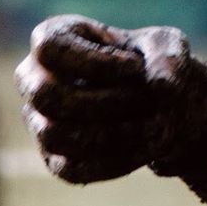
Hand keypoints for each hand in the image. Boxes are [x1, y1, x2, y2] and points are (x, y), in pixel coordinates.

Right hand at [16, 15, 206, 182]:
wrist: (167, 106)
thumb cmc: (155, 65)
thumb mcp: (170, 47)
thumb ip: (168, 57)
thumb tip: (163, 86)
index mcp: (56, 37)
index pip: (49, 46)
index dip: (94, 60)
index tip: (136, 67)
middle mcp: (36, 79)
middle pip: (45, 94)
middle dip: (103, 100)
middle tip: (145, 99)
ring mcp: (40, 122)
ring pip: (56, 135)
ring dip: (112, 133)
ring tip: (154, 125)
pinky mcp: (56, 159)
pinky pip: (73, 168)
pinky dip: (117, 159)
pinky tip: (149, 147)